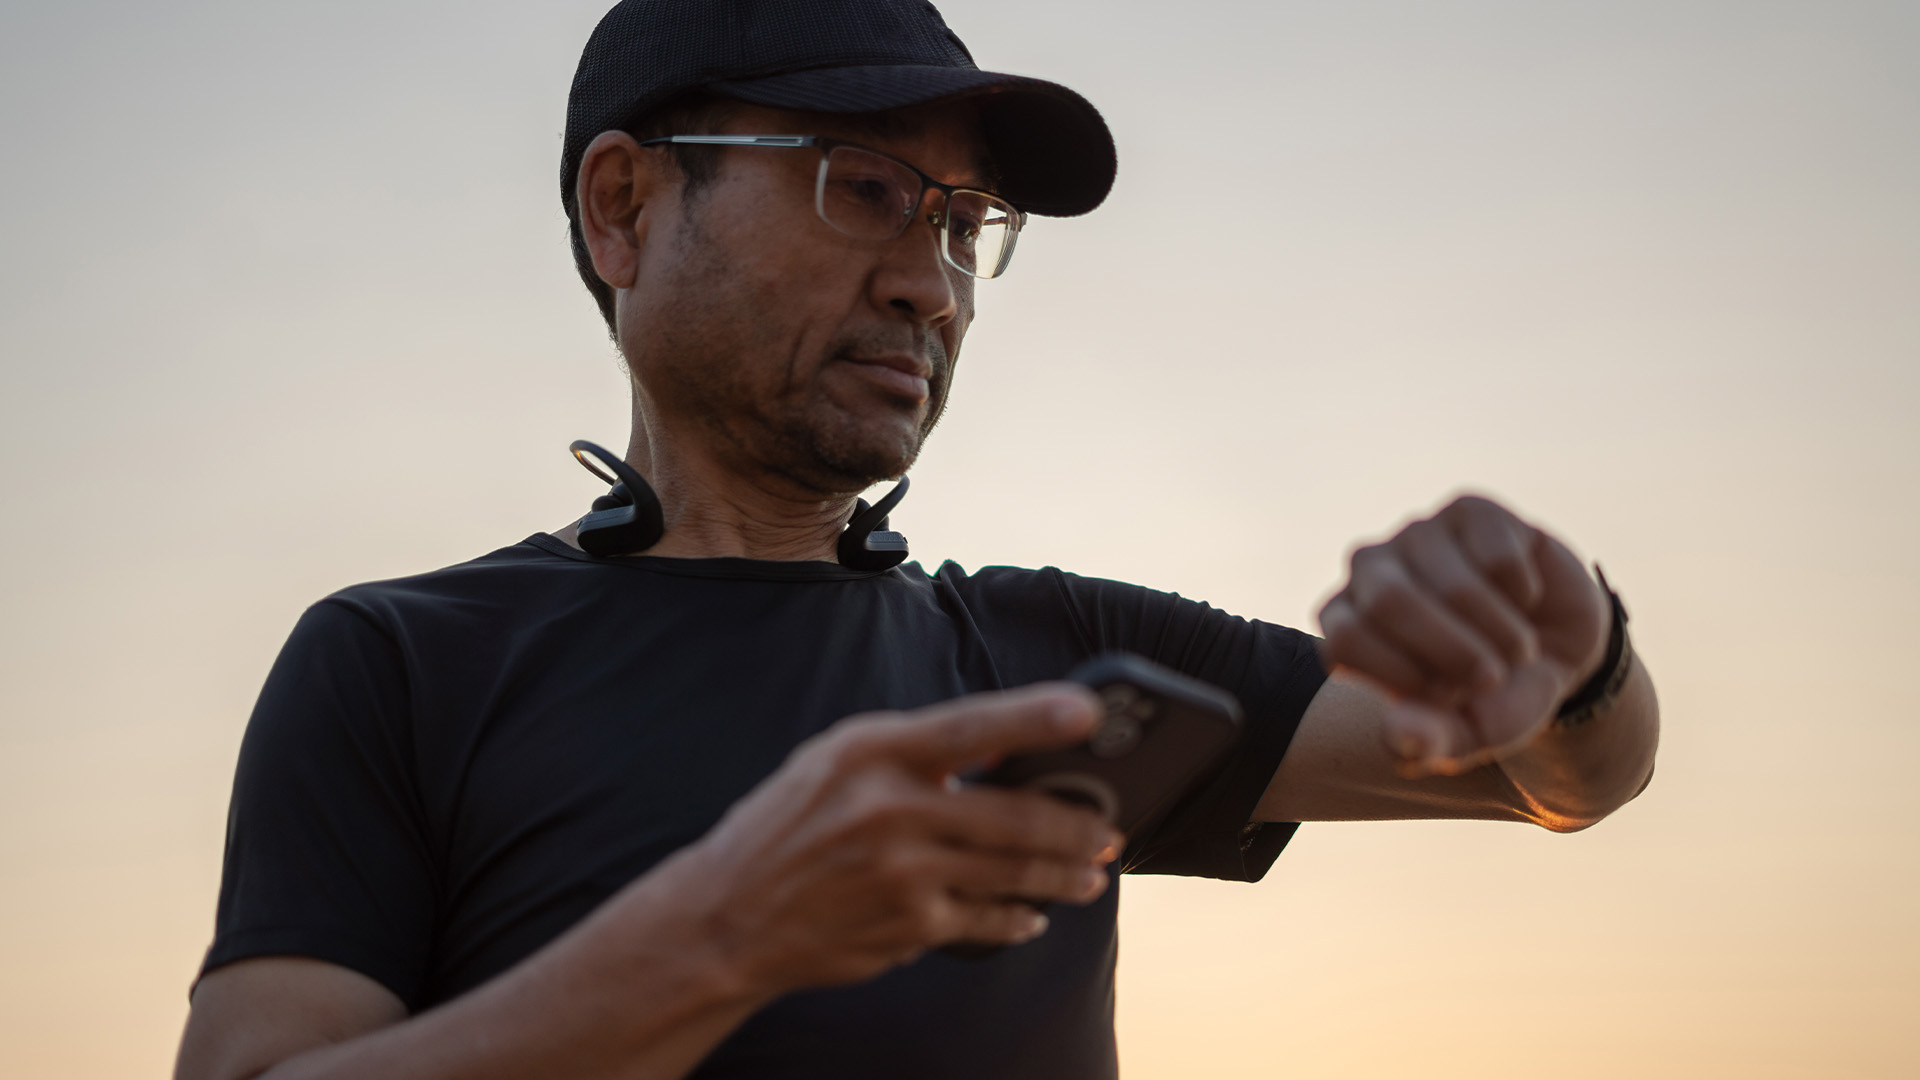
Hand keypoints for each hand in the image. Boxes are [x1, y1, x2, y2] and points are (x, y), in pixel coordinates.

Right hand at [662, 684, 1121, 994]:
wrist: (728, 914)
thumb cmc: (789, 825)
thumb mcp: (838, 761)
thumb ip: (916, 754)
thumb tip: (1004, 755)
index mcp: (872, 752)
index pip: (970, 726)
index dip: (1034, 717)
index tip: (1087, 710)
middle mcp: (888, 810)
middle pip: (1012, 815)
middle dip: (1075, 825)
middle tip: (1109, 827)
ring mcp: (901, 873)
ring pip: (1011, 873)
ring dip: (1063, 875)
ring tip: (1090, 873)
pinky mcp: (906, 926)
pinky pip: (985, 921)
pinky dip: (1017, 919)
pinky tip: (1032, 914)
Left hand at [1318, 495, 1609, 776]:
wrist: (1557, 652)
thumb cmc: (1493, 694)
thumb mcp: (1466, 732)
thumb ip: (1428, 742)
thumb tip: (1400, 738)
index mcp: (1346, 622)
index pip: (1342, 640)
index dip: (1403, 675)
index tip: (1447, 698)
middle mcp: (1370, 569)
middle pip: (1390, 601)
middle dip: (1454, 652)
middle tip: (1491, 679)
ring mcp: (1418, 534)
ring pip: (1453, 583)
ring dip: (1501, 633)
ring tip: (1517, 650)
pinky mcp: (1470, 511)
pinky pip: (1499, 557)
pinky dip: (1525, 595)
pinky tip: (1524, 599)